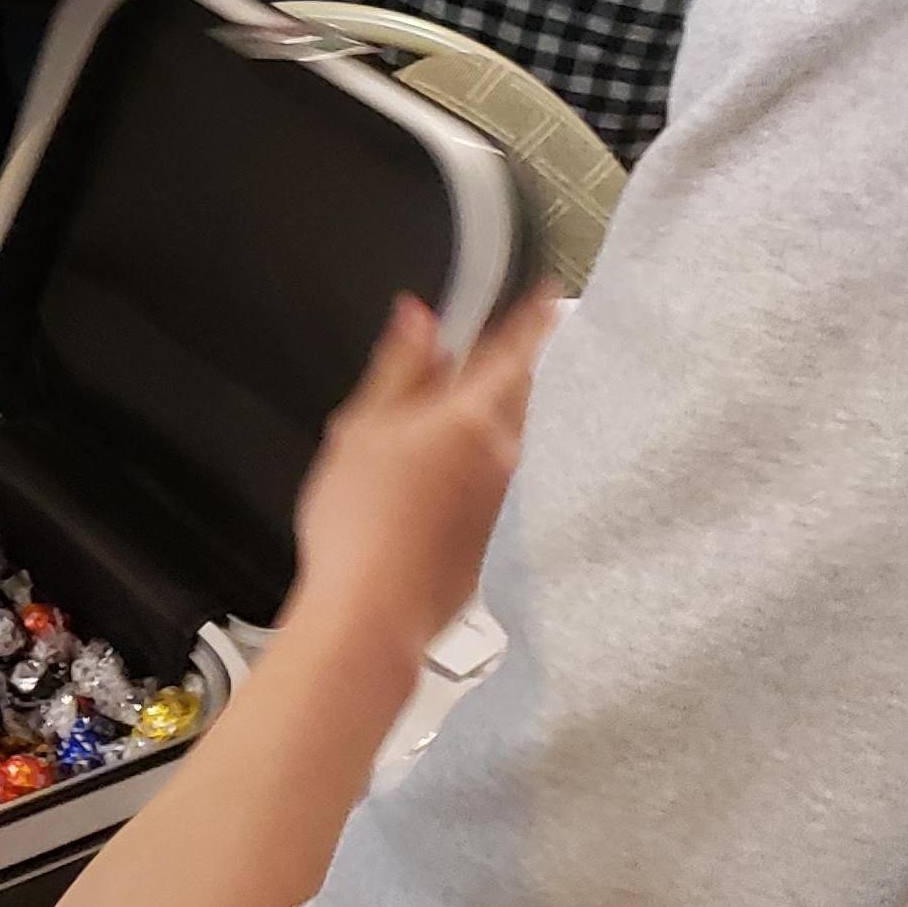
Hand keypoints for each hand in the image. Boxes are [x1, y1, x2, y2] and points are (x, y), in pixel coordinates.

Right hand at [284, 292, 553, 657]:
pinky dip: (466, 456)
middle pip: (511, 392)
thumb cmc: (359, 519)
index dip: (533, 317)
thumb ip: (398, 368)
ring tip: (423, 415)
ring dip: (477, 411)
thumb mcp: (361, 426)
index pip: (516, 351)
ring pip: (499, 434)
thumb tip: (419, 316)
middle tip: (456, 351)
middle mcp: (499, 453)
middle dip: (495, 366)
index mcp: (470, 415)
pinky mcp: (486, 533)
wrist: (373, 613)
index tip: (548, 293)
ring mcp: (498, 497)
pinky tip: (419, 474)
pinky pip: (486, 475)